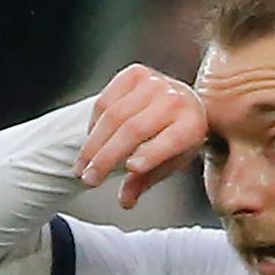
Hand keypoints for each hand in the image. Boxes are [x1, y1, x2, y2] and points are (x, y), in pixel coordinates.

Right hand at [74, 63, 207, 208]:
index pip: (172, 139)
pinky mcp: (136, 73)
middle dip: (107, 157)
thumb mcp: (168, 163)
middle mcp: (176, 99)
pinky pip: (106, 100)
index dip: (151, 154)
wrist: (182, 102)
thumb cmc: (175, 138)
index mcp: (192, 124)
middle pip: (134, 130)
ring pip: (114, 116)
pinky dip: (94, 123)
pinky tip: (91, 140)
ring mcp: (155, 83)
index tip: (132, 168)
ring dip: (92, 144)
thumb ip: (146, 182)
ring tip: (82, 166)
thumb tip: (125, 201)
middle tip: (89, 179)